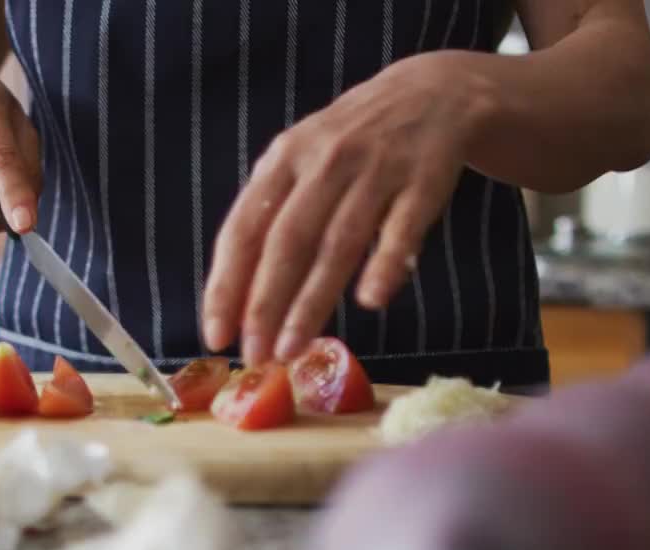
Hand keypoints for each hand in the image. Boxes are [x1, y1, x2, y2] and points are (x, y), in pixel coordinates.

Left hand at [202, 53, 491, 364]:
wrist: (433, 94)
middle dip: (265, 303)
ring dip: (312, 299)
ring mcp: (375, 169)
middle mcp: (324, 162)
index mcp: (283, 160)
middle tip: (256, 355)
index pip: (243, 228)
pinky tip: (370, 300)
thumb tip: (243, 298)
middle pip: (287, 240)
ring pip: (337, 242)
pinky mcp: (423, 180)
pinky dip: (385, 263)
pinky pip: (401, 228)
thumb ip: (275, 218)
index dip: (227, 284)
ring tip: (293, 347)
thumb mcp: (302, 161)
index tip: (216, 334)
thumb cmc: (352, 146)